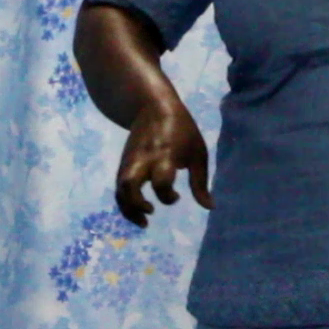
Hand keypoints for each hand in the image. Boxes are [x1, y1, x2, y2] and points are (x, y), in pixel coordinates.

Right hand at [114, 96, 212, 227]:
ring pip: (120, 189)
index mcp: (164, 155)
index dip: (167, 195)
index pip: (161, 181)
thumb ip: (200, 182)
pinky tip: (139, 212)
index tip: (177, 197)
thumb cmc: (182, 131)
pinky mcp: (123, 163)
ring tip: (144, 221)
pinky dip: (125, 203)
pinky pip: (119, 187)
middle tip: (151, 212)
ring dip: (128, 209)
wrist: (153, 106)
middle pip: (129, 184)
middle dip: (137, 204)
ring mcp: (130, 161)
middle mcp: (143, 159)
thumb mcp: (197, 153)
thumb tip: (209, 208)